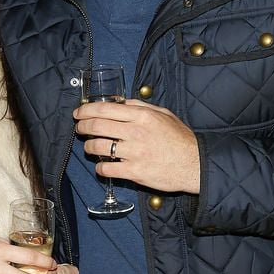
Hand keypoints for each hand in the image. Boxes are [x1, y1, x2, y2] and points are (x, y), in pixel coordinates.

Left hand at [74, 99, 200, 193]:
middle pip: (97, 126)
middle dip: (82, 127)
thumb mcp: (164, 114)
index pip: (105, 109)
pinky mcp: (134, 172)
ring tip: (89, 147)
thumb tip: (121, 102)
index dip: (86, 110)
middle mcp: (136, 132)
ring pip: (97, 147)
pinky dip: (99, 167)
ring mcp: (134, 153)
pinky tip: (101, 166)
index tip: (78, 113)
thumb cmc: (180, 139)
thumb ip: (141, 106)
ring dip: (88, 146)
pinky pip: (106, 169)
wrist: (194, 164)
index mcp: (142, 116)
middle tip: (79, 128)